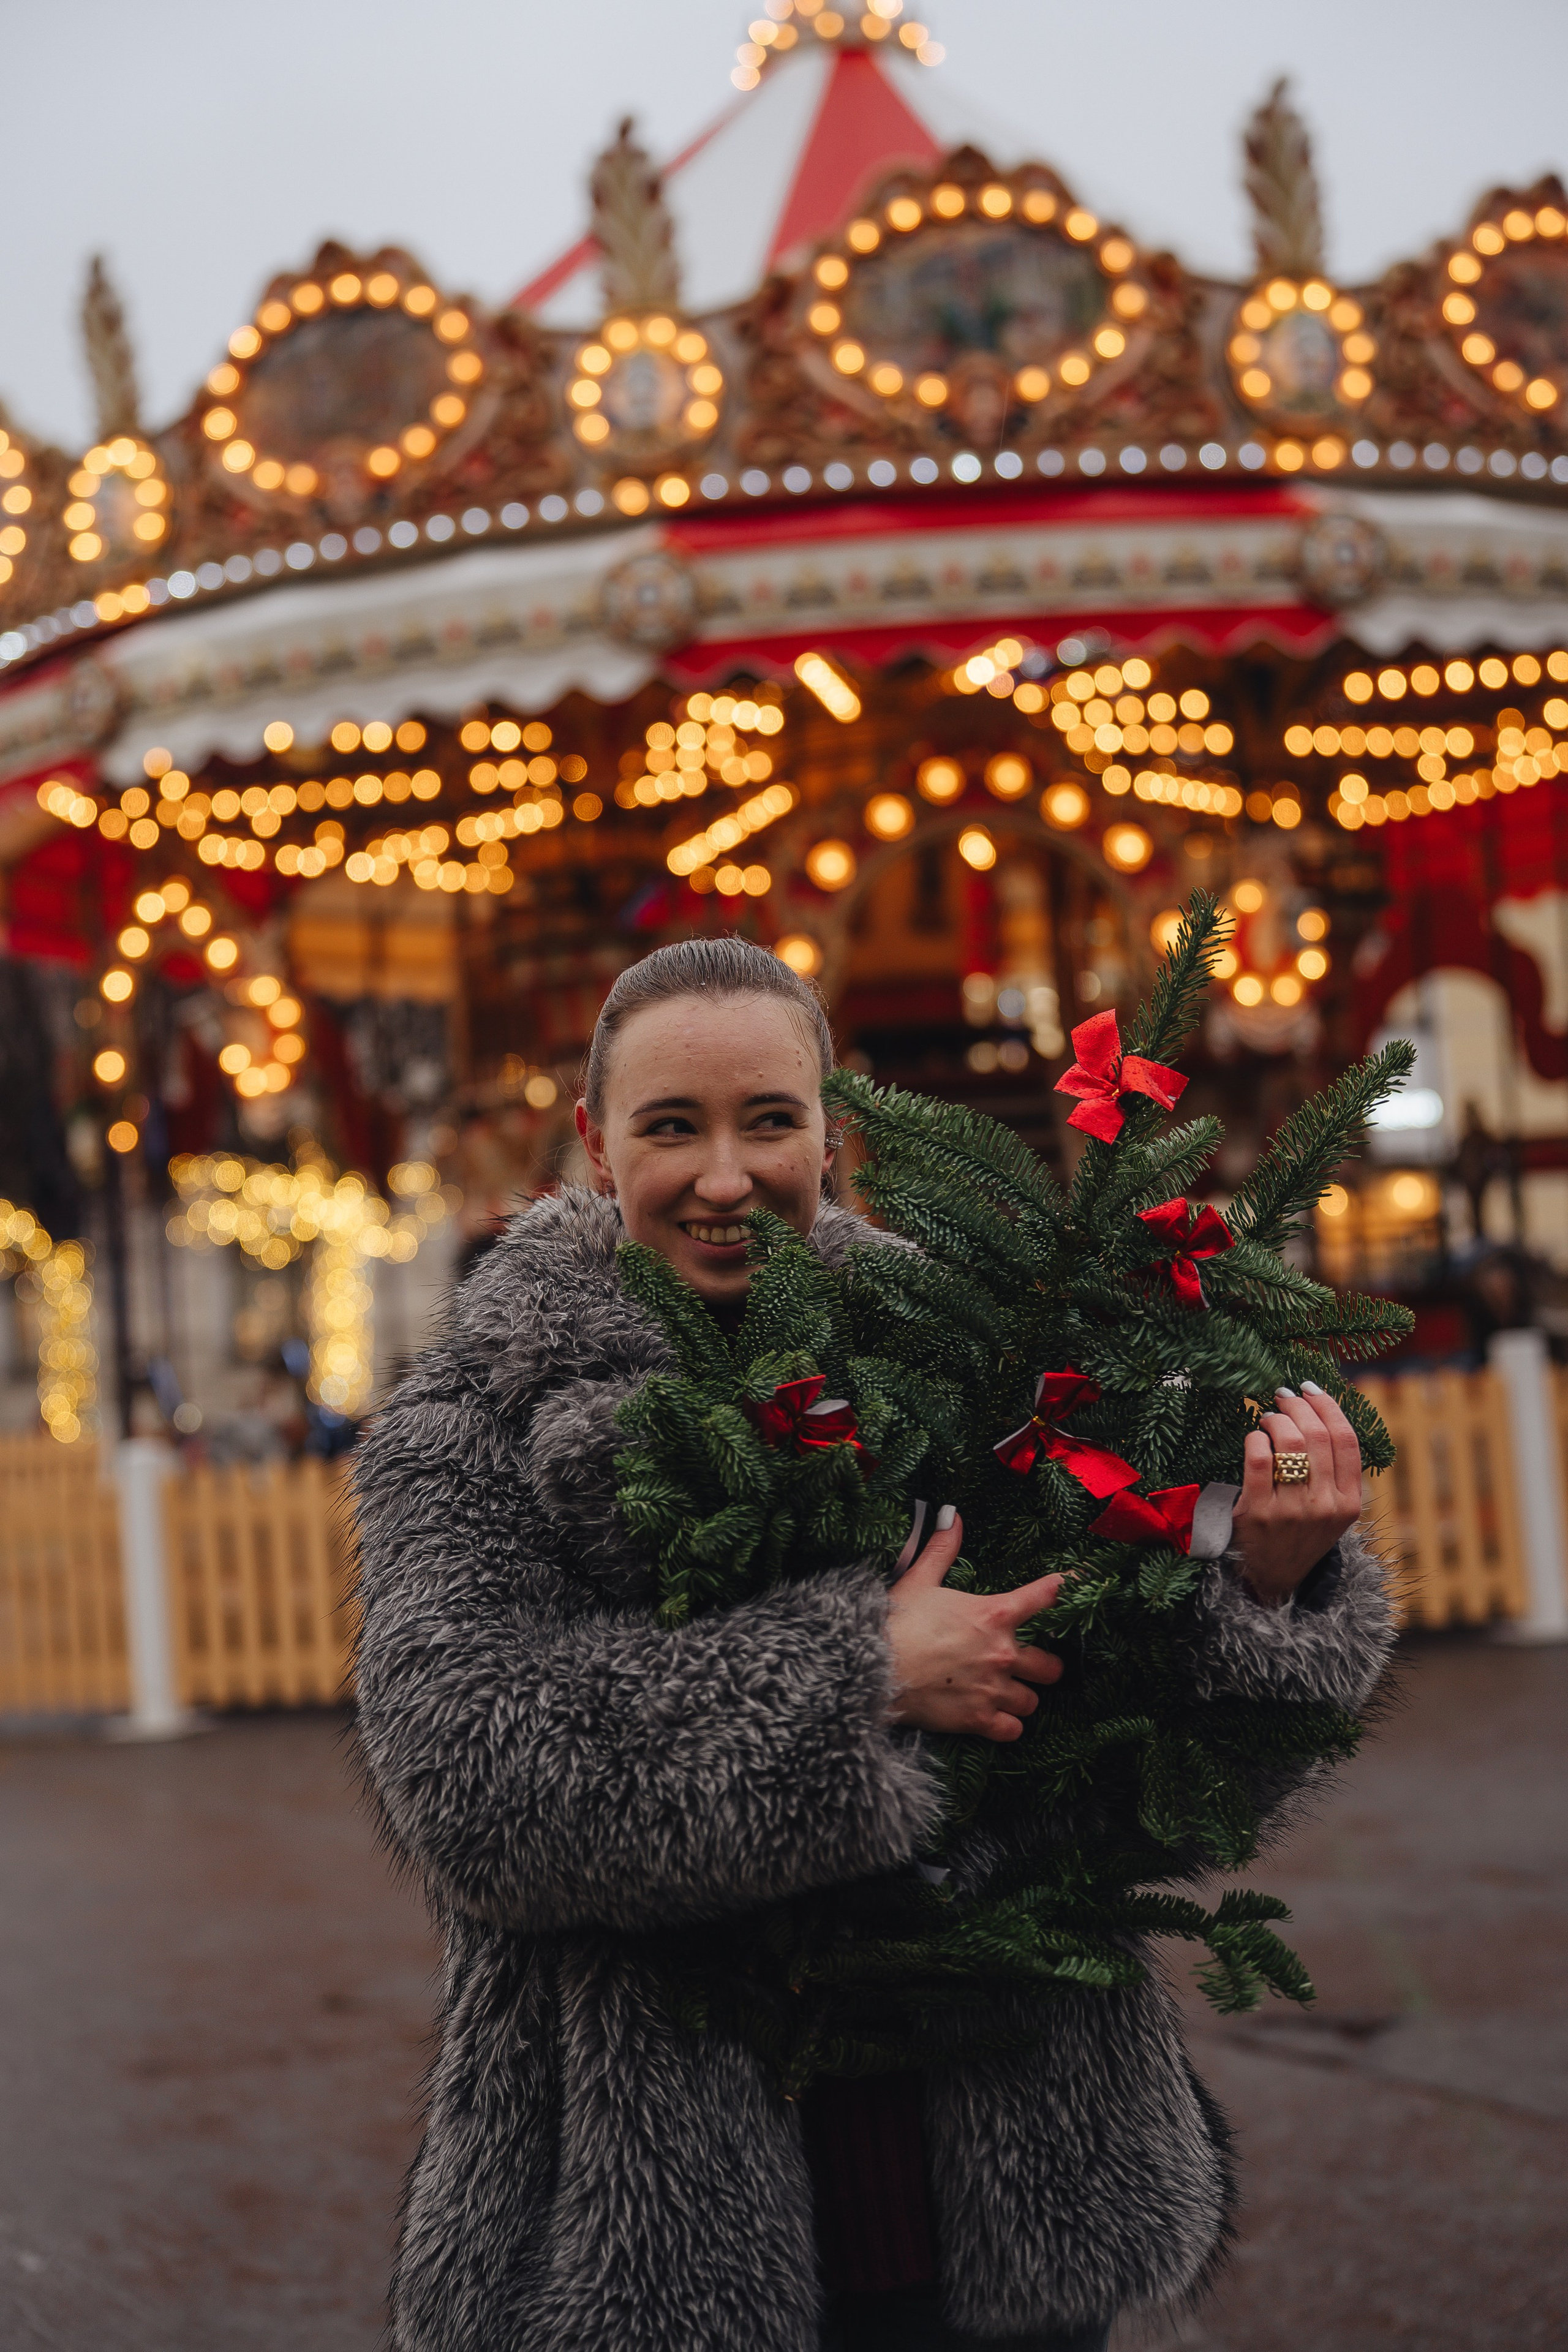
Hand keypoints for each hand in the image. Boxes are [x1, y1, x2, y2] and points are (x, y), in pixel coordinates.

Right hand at [885, 1511, 1063, 1741]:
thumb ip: (942, 1549)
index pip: (1044, 1597)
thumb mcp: (919, 1579)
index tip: (1075, 1584)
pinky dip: (1006, 1726)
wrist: (871, 1667)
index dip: (1064, 1589)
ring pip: (1031, 1701)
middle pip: (1050, 1666)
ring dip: (1021, 1697)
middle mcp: (1002, 1653)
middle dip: (1044, 1666)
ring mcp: (993, 1690)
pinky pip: (1012, 1730)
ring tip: (1006, 1693)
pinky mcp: (978, 1720)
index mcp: (994, 1614)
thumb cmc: (895, 1621)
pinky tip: (995, 1719)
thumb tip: (953, 1515)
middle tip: (1031, 1665)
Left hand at [1230, 1382, 1362, 1607]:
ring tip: (1269, 1416)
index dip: (1329, 1406)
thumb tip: (1321, 1411)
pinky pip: (1259, 1457)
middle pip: (1317, 1435)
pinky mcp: (1257, 1512)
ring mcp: (1291, 1511)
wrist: (1270, 1579)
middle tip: (1282, 1395)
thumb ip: (1334, 1472)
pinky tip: (1254, 1437)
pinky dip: (1255, 1437)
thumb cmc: (1299, 1534)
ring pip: (1289, 1441)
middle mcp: (1324, 1506)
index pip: (1347, 1441)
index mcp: (1348, 1503)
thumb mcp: (1331, 1511)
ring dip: (1276, 1418)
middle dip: (1297, 1405)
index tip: (1311, 1389)